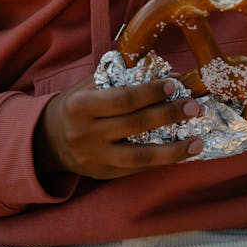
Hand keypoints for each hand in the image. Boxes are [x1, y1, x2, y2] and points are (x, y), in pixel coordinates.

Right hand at [33, 74, 203, 180]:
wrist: (48, 140)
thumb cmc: (78, 104)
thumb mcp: (91, 86)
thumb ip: (123, 78)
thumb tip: (169, 73)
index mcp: (81, 106)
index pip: (121, 99)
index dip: (149, 92)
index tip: (174, 84)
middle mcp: (86, 134)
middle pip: (134, 126)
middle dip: (168, 115)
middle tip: (194, 107)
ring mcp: (95, 158)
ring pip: (139, 156)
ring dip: (173, 150)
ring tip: (198, 142)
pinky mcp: (103, 174)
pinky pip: (137, 168)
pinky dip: (161, 161)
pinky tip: (182, 154)